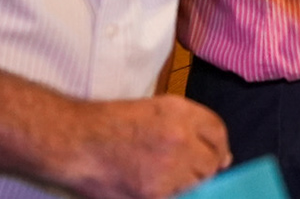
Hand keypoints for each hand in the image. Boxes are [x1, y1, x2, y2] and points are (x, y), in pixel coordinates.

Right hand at [51, 96, 230, 198]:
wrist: (75, 143)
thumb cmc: (110, 124)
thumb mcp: (155, 109)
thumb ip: (190, 125)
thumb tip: (223, 157)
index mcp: (180, 112)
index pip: (218, 132)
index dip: (218, 146)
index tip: (214, 155)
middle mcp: (180, 138)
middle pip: (212, 161)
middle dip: (204, 167)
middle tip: (185, 169)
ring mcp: (168, 169)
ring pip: (198, 184)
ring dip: (188, 183)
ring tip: (163, 176)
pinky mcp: (154, 194)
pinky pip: (178, 197)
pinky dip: (172, 194)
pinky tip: (154, 187)